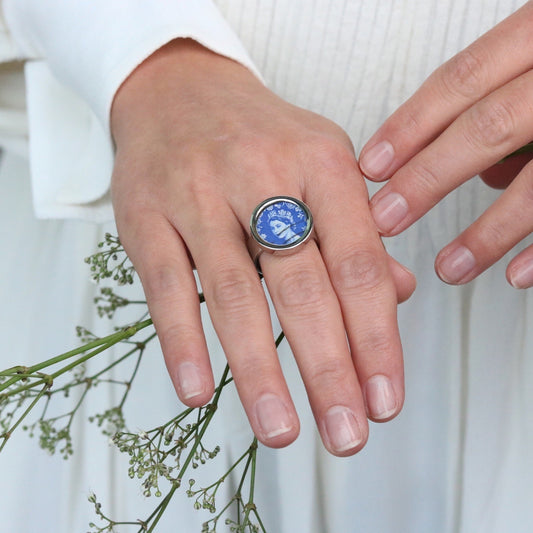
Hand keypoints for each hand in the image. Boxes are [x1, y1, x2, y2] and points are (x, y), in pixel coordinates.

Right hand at [110, 39, 414, 455]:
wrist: (178, 89)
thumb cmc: (259, 137)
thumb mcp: (322, 165)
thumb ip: (358, 232)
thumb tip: (399, 294)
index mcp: (321, 162)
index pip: (358, 264)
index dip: (376, 338)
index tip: (385, 399)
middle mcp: (262, 174)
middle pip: (302, 287)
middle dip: (328, 369)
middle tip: (346, 433)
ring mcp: (198, 193)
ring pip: (234, 293)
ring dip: (259, 370)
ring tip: (281, 430)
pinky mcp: (146, 215)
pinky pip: (166, 285)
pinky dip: (183, 342)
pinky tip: (198, 390)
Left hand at [359, 2, 532, 288]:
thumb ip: (509, 107)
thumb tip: (480, 171)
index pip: (463, 78)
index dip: (411, 126)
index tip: (371, 166)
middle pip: (489, 125)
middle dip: (428, 178)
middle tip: (385, 219)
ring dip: (488, 231)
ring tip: (449, 268)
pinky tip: (521, 276)